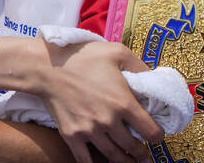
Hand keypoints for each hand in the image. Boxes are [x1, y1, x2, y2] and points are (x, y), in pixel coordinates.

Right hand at [37, 41, 160, 162]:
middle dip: (142, 152)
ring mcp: (89, 131)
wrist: (46, 67)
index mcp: (123, 103)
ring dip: (126, 161)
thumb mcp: (117, 52)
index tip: (155, 134)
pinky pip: (87, 161)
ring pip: (115, 156)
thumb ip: (140, 67)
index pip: (152, 132)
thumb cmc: (81, 56)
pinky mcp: (72, 136)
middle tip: (145, 153)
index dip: (157, 135)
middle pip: (134, 148)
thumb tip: (155, 80)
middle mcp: (108, 121)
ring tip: (130, 160)